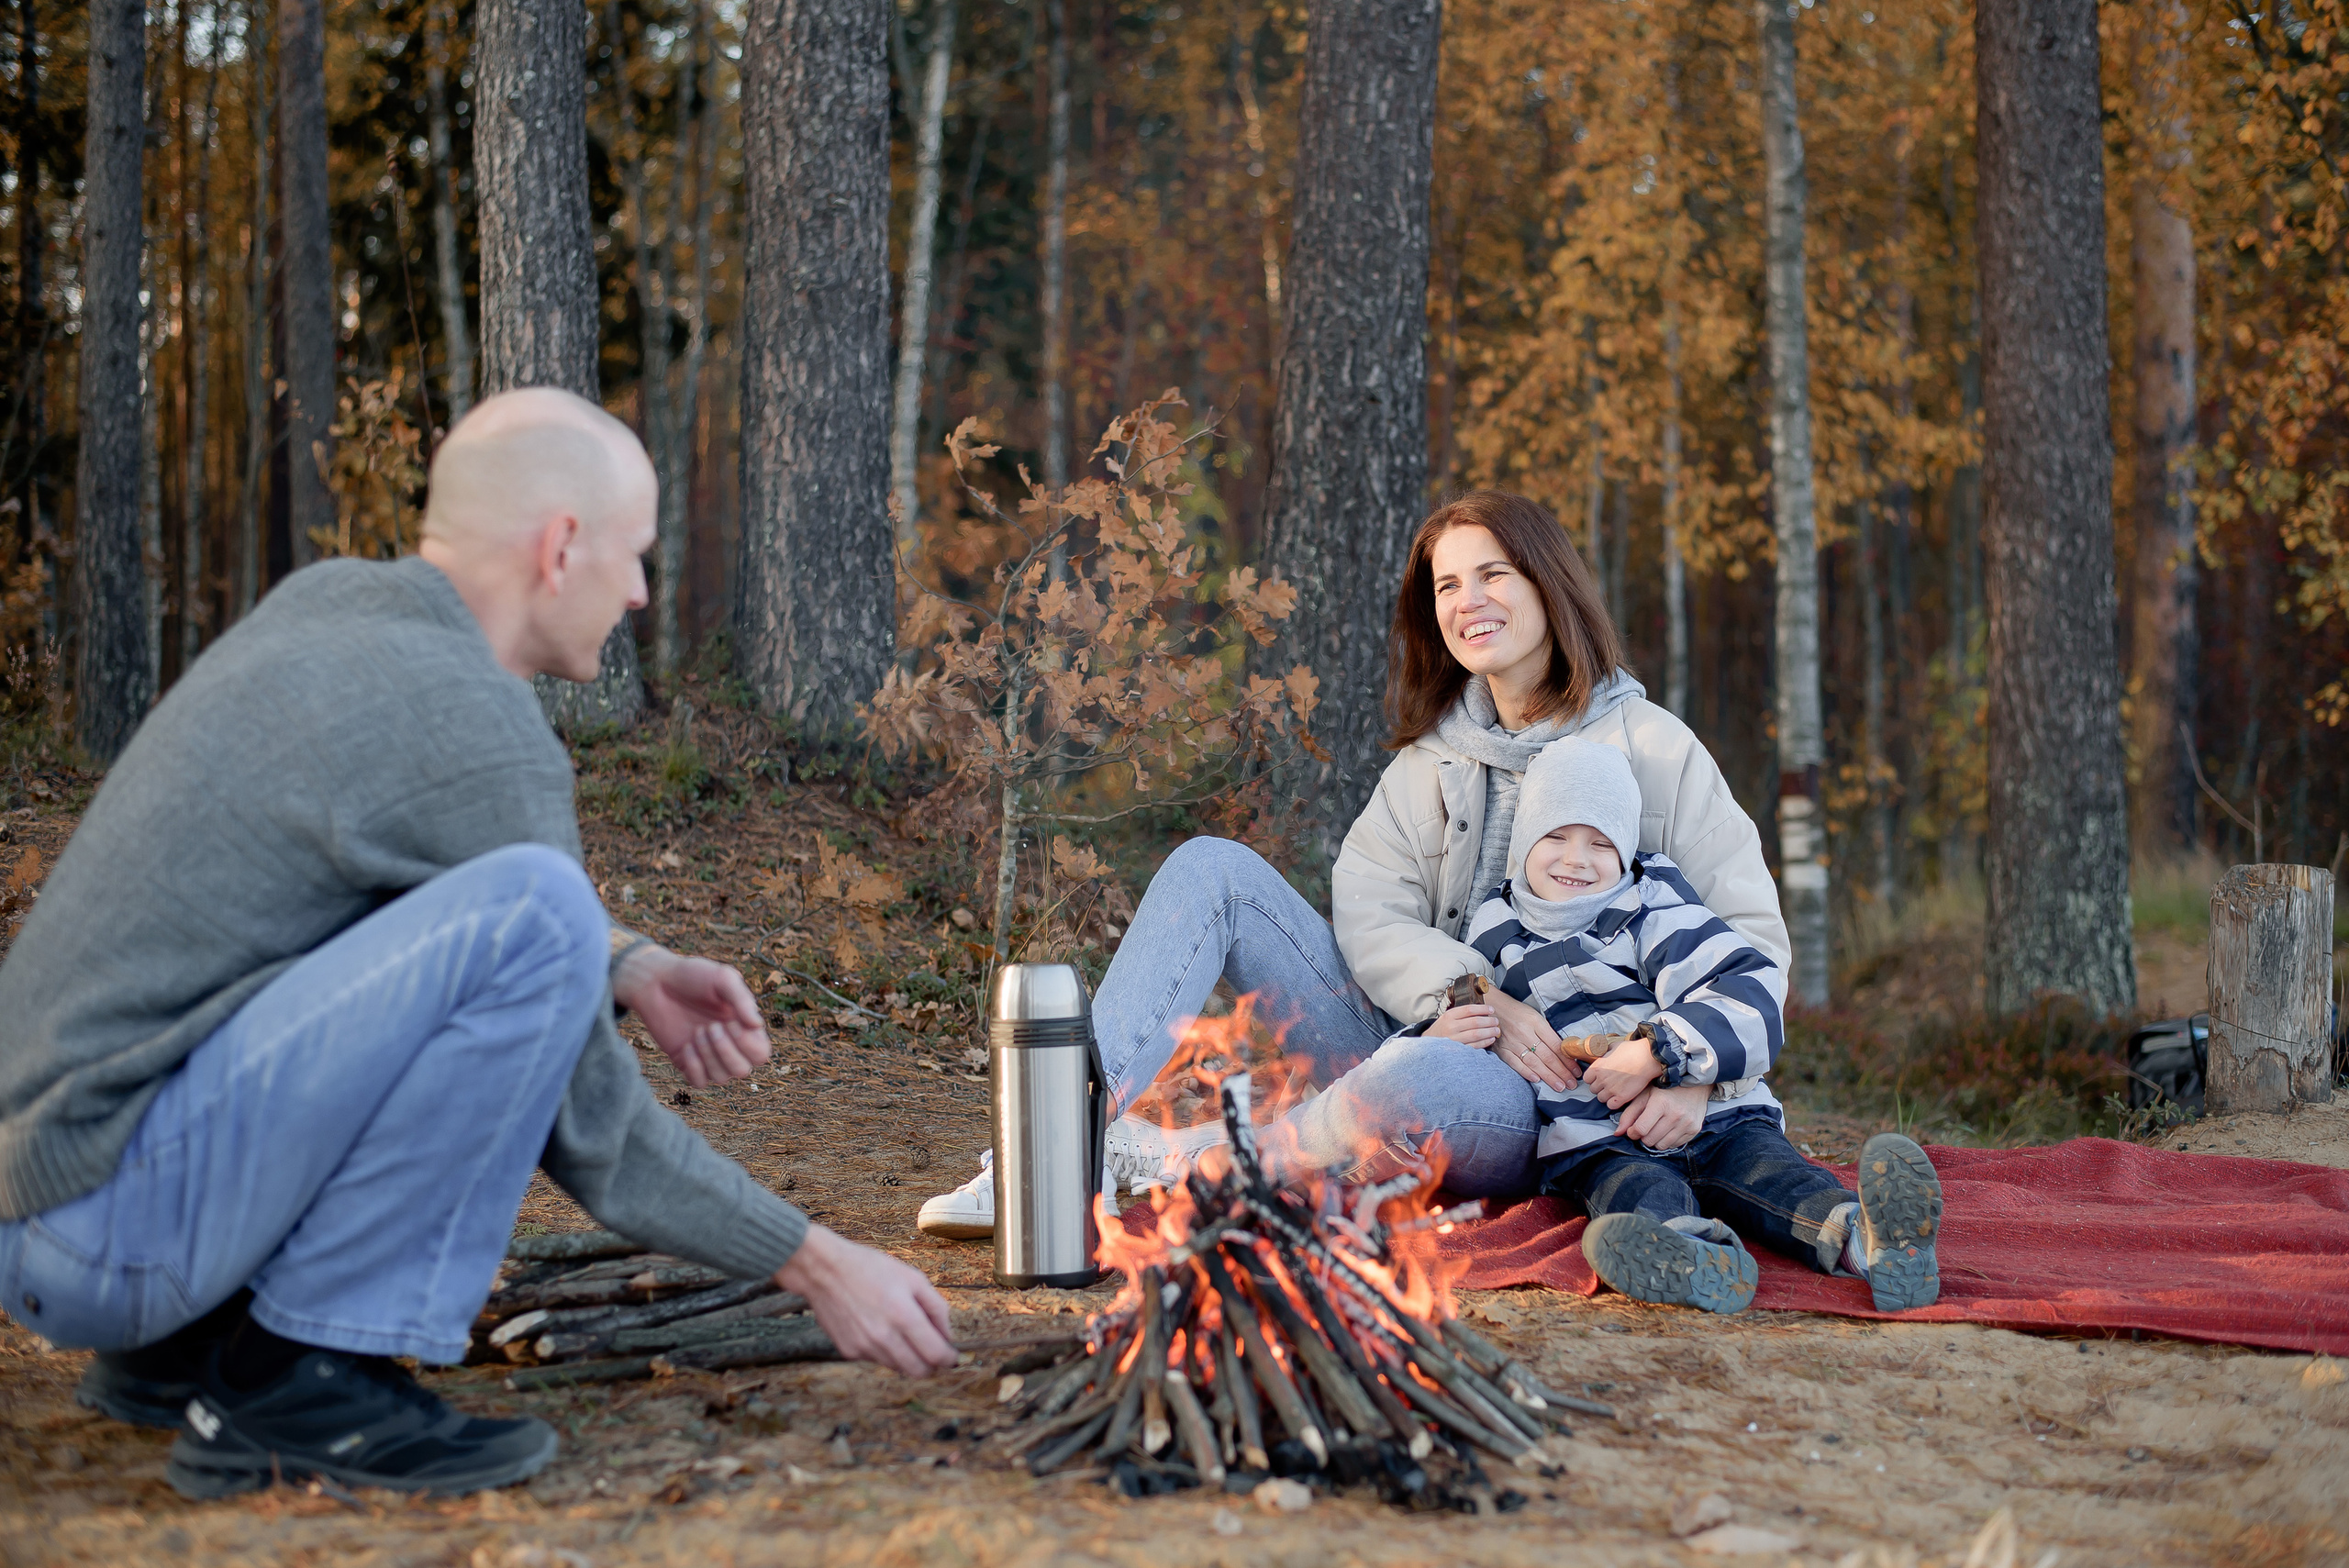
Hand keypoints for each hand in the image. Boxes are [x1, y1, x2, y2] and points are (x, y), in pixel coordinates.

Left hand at [613, 943, 771, 1087]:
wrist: (656, 982)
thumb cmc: (692, 976)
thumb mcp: (722, 978)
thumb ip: (742, 999)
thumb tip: (757, 1025)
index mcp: (744, 1026)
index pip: (760, 1053)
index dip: (748, 1044)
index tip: (730, 1021)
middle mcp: (729, 1044)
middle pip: (743, 1070)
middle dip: (725, 1050)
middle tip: (709, 1026)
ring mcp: (708, 1055)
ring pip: (722, 1078)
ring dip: (709, 1056)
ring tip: (696, 1031)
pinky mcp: (686, 1061)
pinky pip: (699, 1082)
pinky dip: (694, 1067)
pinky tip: (686, 1045)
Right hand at [775, 1225, 956, 1376]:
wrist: (824, 1270)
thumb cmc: (870, 1268)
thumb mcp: (913, 1278)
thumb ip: (937, 1308)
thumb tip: (948, 1336)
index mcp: (903, 1316)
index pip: (935, 1355)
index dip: (948, 1358)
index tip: (951, 1355)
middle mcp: (884, 1337)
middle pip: (918, 1371)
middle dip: (931, 1364)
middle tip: (931, 1349)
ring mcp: (864, 1347)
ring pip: (898, 1367)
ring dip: (907, 1357)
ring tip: (900, 1330)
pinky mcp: (849, 1352)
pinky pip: (876, 1360)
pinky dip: (884, 1351)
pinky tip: (877, 1327)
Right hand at [1425, 1003, 1499, 1048]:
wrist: (1430, 1043)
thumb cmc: (1443, 1028)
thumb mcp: (1448, 1016)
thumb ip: (1462, 1013)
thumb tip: (1484, 1010)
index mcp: (1449, 1016)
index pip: (1469, 1009)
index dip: (1483, 1009)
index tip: (1491, 1009)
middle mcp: (1451, 1027)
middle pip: (1475, 1022)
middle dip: (1489, 1021)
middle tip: (1496, 1021)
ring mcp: (1454, 1039)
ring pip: (1476, 1034)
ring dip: (1489, 1031)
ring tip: (1496, 1030)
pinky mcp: (1458, 1050)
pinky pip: (1475, 1046)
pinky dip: (1485, 1042)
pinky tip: (1491, 1039)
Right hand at [1485, 987, 1581, 1092]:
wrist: (1494, 1008)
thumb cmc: (1518, 1013)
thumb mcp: (1536, 1017)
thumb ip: (1548, 1033)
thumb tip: (1564, 1053)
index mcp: (1536, 1023)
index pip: (1556, 1045)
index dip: (1567, 1060)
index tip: (1576, 1071)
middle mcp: (1525, 1033)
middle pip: (1547, 1056)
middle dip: (1561, 1072)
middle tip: (1572, 1084)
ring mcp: (1512, 1042)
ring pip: (1533, 1062)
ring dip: (1548, 1076)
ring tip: (1559, 1086)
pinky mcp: (1502, 1049)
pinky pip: (1514, 1063)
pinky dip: (1525, 1072)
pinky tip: (1536, 1079)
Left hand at [1583, 1036, 1665, 1108]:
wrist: (1646, 1058)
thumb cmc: (1631, 1050)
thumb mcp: (1612, 1047)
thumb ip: (1604, 1054)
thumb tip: (1602, 1056)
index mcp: (1597, 1067)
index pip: (1586, 1079)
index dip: (1593, 1079)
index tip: (1598, 1078)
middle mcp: (1602, 1079)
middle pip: (1593, 1090)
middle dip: (1600, 1087)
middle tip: (1608, 1084)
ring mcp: (1611, 1089)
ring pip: (1601, 1098)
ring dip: (1606, 1095)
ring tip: (1614, 1090)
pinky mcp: (1622, 1097)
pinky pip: (1611, 1105)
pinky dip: (1614, 1103)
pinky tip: (1618, 1097)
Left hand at [1617, 1082, 1707, 1149]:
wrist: (1694, 1085)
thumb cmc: (1665, 1089)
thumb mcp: (1644, 1095)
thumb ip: (1629, 1114)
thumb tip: (1618, 1133)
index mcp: (1661, 1103)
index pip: (1641, 1128)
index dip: (1633, 1132)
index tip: (1633, 1129)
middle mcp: (1676, 1114)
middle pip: (1650, 1140)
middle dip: (1644, 1136)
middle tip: (1646, 1127)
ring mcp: (1687, 1123)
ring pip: (1662, 1145)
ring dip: (1655, 1139)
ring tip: (1656, 1127)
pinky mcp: (1694, 1130)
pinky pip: (1674, 1145)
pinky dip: (1668, 1140)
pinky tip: (1668, 1129)